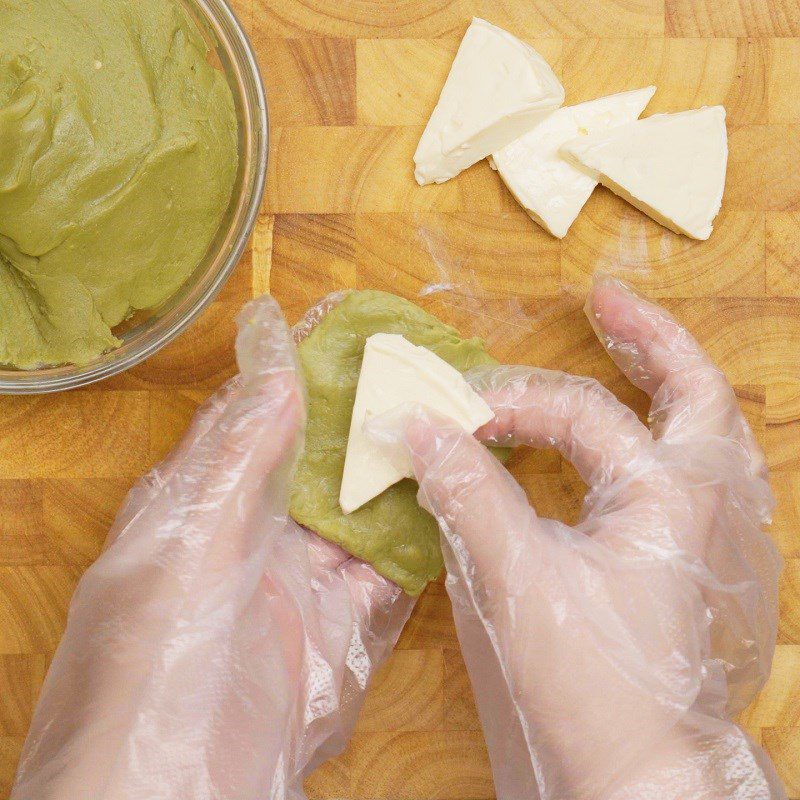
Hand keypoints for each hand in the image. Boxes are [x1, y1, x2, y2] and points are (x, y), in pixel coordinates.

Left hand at [12, 296, 413, 799]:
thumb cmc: (149, 673)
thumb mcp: (186, 551)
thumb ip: (233, 461)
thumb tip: (275, 369)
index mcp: (201, 503)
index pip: (257, 414)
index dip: (302, 371)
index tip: (354, 328)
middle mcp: (254, 535)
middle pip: (320, 460)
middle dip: (368, 419)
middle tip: (426, 371)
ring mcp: (301, 584)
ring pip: (362, 512)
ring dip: (402, 475)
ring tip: (455, 423)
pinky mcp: (342, 632)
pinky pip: (389, 574)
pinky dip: (421, 542)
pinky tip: (458, 504)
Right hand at [369, 276, 784, 799]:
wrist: (643, 773)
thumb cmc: (590, 683)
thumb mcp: (518, 579)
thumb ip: (467, 492)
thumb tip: (418, 428)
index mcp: (673, 495)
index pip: (581, 416)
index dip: (509, 405)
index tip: (452, 415)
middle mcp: (713, 502)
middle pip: (695, 392)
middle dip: (649, 338)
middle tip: (605, 300)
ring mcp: (723, 533)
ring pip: (710, 431)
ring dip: (670, 382)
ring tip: (632, 348)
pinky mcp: (708, 563)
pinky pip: (704, 474)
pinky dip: (674, 437)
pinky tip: (647, 437)